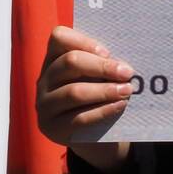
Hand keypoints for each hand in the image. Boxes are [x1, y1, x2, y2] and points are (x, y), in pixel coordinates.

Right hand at [36, 25, 132, 169]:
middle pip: (69, 62)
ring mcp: (45, 104)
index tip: (108, 53)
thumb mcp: (97, 76)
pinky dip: (103, 110)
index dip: (84, 41)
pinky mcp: (52, 128)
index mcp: (54, 60)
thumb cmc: (97, 96)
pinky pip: (79, 117)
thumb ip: (103, 64)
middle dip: (102, 66)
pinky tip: (120, 105)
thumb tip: (125, 61)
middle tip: (127, 72)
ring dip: (105, 90)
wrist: (89, 135)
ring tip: (127, 90)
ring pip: (74, 92)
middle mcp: (45, 80)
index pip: (59, 38)